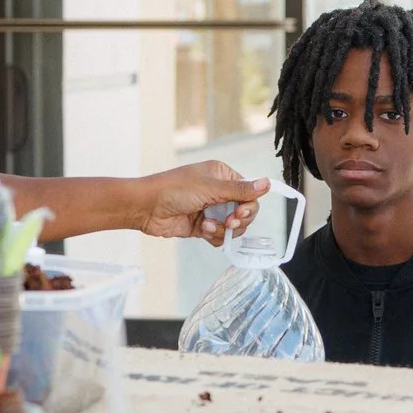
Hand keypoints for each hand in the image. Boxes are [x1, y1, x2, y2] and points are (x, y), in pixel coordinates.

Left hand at [132, 163, 268, 244]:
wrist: (146, 207)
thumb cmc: (173, 189)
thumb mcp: (210, 188)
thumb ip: (240, 190)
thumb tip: (267, 183)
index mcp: (222, 176)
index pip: (249, 191)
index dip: (249, 205)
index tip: (240, 212)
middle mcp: (219, 192)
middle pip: (244, 211)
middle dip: (238, 219)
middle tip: (229, 222)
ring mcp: (211, 209)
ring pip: (233, 226)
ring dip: (223, 229)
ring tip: (207, 225)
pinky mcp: (203, 226)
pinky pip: (220, 236)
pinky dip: (215, 236)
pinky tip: (203, 230)